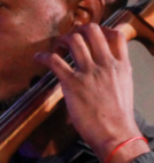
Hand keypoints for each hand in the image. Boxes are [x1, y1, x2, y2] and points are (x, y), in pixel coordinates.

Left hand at [35, 24, 147, 162]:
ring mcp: (89, 72)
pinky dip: (44, 56)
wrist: (115, 133)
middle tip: (69, 38)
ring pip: (74, 40)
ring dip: (62, 40)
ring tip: (56, 46)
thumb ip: (115, 73)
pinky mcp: (72, 83)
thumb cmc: (118, 116)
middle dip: (78, 30)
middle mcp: (106, 64)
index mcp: (121, 65)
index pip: (116, 34)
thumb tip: (107, 69)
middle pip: (92, 31)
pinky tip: (38, 58)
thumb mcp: (124, 87)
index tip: (90, 35)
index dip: (101, 30)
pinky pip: (54, 61)